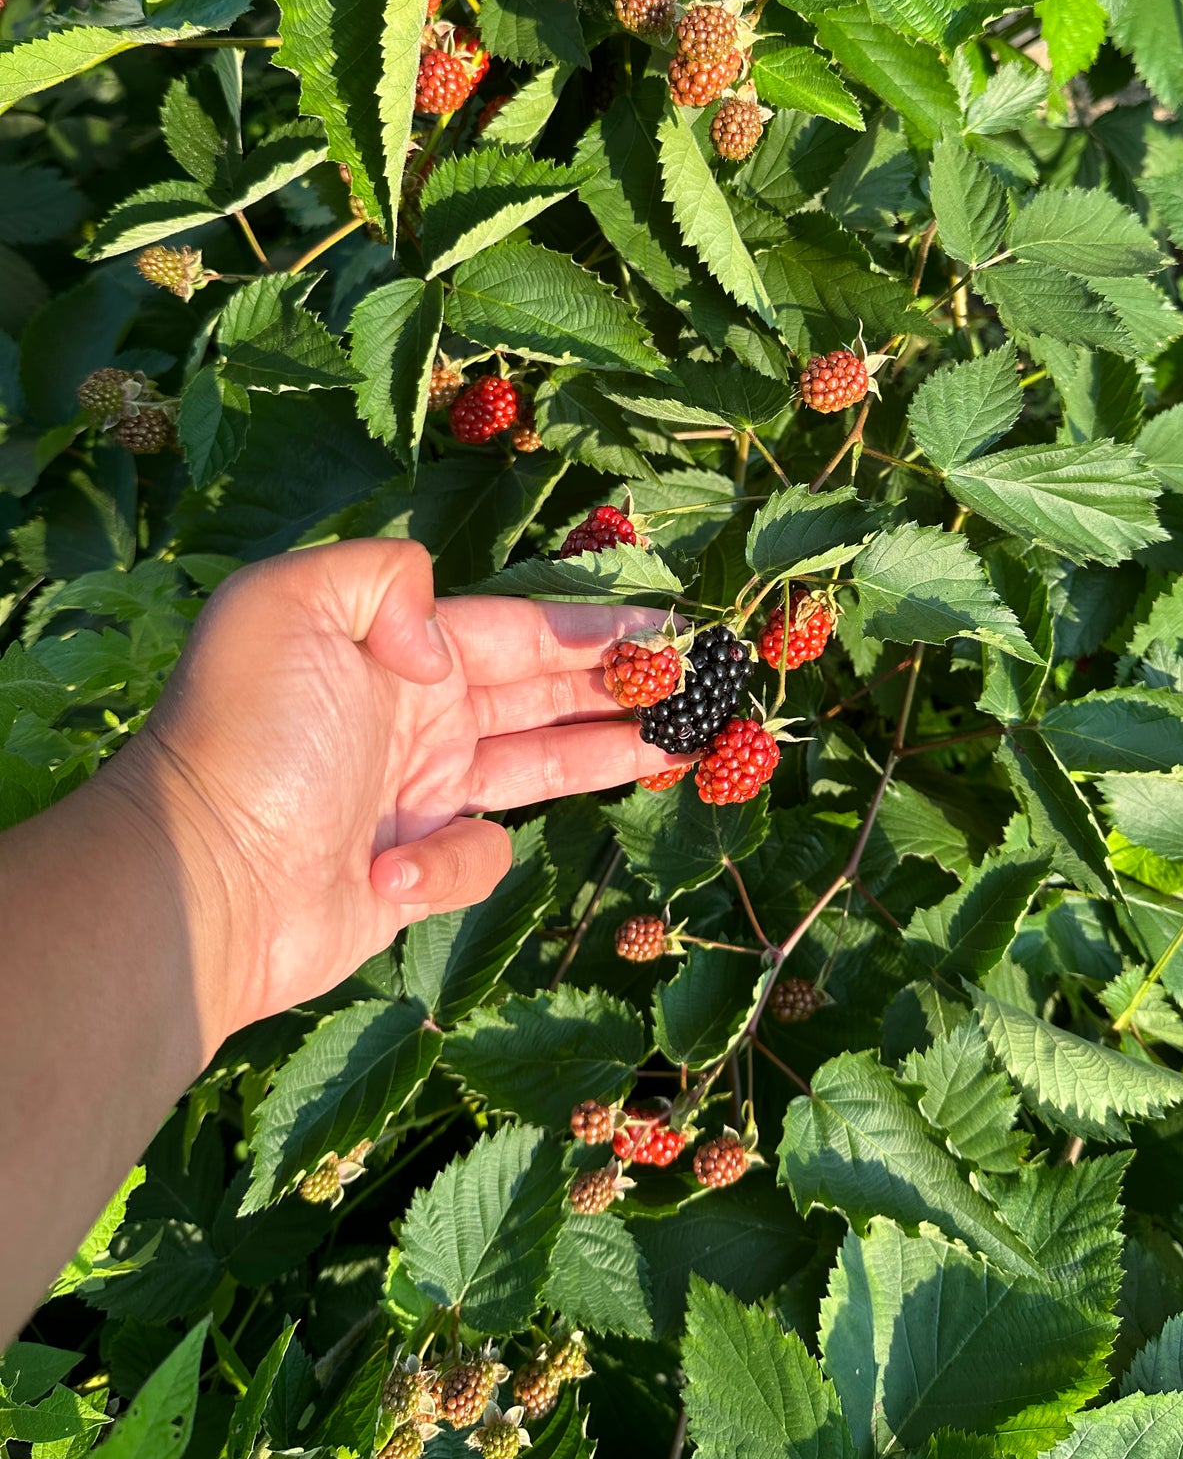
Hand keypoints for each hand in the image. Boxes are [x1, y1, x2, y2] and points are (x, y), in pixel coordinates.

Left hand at [104, 539, 668, 1048]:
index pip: (523, 630)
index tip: (674, 628)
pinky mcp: (414, 874)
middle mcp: (417, 717)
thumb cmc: (254, 735)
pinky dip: (450, 862)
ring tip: (683, 747)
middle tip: (704, 685)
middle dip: (623, 685)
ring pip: (537, 768)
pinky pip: (476, 858)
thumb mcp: (290, 604)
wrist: (201, 879)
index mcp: (399, 653)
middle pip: (545, 693)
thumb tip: (438, 646)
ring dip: (607, 754)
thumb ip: (385, 578)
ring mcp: (417, 797)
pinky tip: (396, 868)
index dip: (598, 626)